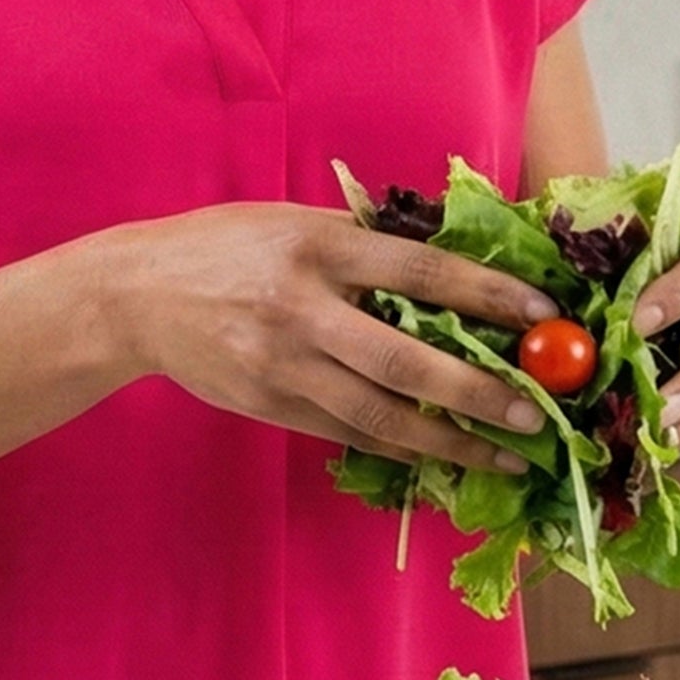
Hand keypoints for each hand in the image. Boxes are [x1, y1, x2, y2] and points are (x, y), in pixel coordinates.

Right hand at [98, 203, 559, 472]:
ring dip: (450, 440)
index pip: (421, 272)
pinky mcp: (270, 405)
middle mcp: (303, 309)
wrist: (136, 295)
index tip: (542, 313)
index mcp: (320, 248)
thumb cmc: (230, 245)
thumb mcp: (297, 222)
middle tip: (536, 412)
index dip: (488, 294)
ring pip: (379, 414)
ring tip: (506, 457)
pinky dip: (400, 448)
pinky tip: (444, 457)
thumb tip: (458, 255)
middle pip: (405, 359)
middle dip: (478, 390)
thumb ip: (368, 240)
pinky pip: (348, 433)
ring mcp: (283, 365)